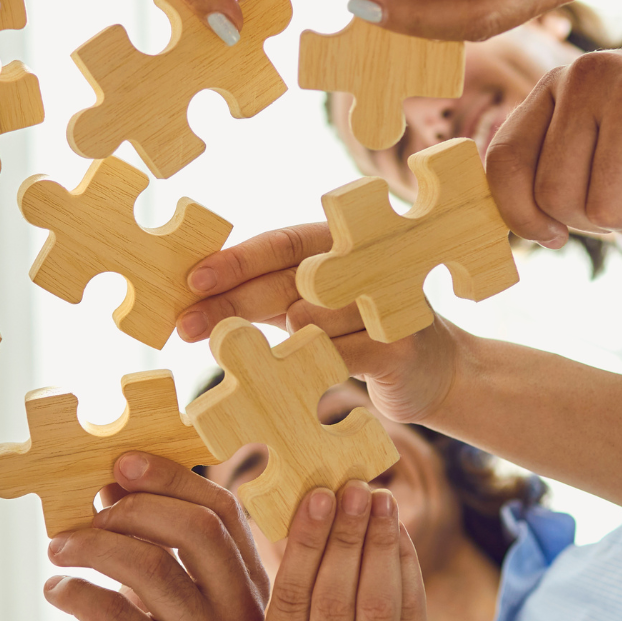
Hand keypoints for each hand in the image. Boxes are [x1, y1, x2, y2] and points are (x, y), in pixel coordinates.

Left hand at [43, 452, 268, 620]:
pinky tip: (57, 591)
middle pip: (197, 529)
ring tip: (59, 549)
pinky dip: (77, 593)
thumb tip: (112, 483)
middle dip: (136, 506)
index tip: (123, 463)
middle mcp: (241, 613)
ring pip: (153, 566)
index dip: (172, 477)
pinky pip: (116, 615)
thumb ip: (160, 547)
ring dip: (94, 545)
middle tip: (90, 508)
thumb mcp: (174, 601)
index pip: (224, 509)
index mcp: (250, 585)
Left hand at [177, 224, 463, 426]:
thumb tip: (193, 298)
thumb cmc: (356, 333)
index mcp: (341, 242)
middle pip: (287, 280)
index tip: (192, 281)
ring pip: (310, 321)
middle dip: (231, 304)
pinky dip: (313, 368)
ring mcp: (390, 301)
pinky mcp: (401, 345)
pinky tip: (302, 378)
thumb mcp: (308, 308)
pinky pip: (337, 356)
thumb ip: (262, 297)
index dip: (237, 261)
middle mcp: (369, 261)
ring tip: (279, 360)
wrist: (436, 372)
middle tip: (185, 327)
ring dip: (285, 345)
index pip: (282, 244)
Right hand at [255, 483, 488, 620]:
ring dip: (378, 544)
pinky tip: (400, 533)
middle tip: (351, 488)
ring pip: (374, 605)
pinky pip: (410, 615)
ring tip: (379, 500)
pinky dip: (406, 567)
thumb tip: (307, 508)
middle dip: (344, 536)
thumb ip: (293, 600)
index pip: (288, 602)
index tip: (317, 496)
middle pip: (332, 601)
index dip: (305, 546)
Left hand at [485, 46, 621, 247]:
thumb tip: (534, 235)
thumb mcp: (608, 137)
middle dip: (602, 219)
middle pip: (559, 199)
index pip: (504, 161)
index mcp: (560, 83)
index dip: (522, 215)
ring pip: (611, 210)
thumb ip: (562, 171)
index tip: (553, 235)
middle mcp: (589, 76)